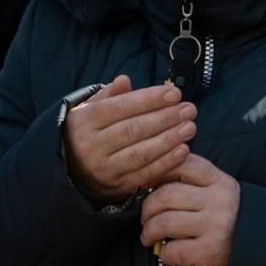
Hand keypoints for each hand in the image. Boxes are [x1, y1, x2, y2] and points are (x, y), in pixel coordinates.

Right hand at [63, 75, 195, 203]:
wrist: (74, 169)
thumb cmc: (91, 131)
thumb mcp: (92, 109)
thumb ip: (110, 95)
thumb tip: (124, 80)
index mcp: (84, 121)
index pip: (121, 107)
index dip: (150, 100)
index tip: (175, 94)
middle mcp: (91, 145)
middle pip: (134, 129)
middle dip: (165, 118)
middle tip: (189, 109)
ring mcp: (103, 168)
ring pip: (141, 153)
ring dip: (169, 139)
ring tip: (190, 127)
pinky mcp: (117, 186)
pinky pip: (145, 173)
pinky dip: (166, 162)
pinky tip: (184, 150)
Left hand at [140, 154, 239, 265]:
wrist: (256, 258)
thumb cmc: (228, 225)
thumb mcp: (219, 197)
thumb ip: (194, 184)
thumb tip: (151, 177)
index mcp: (222, 182)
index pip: (184, 164)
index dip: (159, 171)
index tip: (146, 183)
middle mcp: (221, 200)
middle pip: (166, 195)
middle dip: (147, 208)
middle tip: (146, 218)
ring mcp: (216, 226)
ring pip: (163, 222)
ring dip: (149, 232)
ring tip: (149, 237)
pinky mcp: (210, 252)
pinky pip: (171, 250)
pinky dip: (164, 254)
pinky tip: (169, 253)